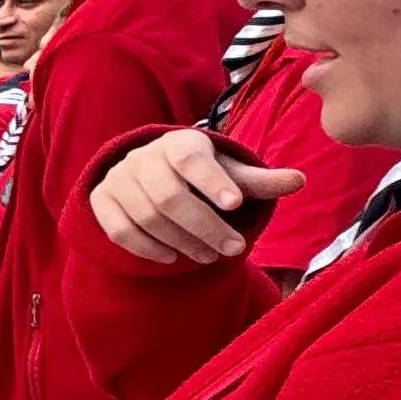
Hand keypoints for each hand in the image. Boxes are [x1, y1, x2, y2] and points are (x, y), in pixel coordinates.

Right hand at [90, 128, 303, 268]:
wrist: (150, 176)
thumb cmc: (202, 177)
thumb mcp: (231, 175)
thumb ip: (260, 181)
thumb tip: (299, 180)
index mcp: (179, 142)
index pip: (191, 159)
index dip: (211, 181)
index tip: (234, 204)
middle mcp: (143, 157)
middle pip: (169, 196)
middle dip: (205, 227)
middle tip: (234, 249)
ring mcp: (118, 179)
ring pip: (146, 217)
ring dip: (182, 242)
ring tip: (209, 257)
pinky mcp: (101, 201)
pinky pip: (120, 230)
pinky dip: (148, 248)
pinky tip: (173, 257)